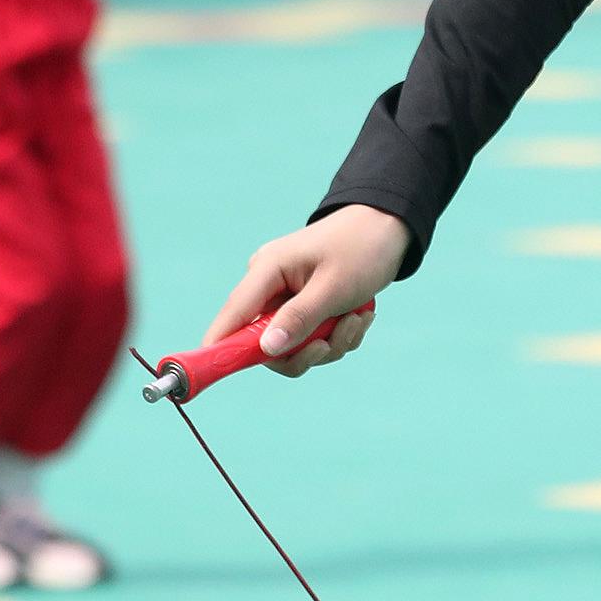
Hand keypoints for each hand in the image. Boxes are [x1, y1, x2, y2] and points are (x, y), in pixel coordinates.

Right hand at [207, 204, 409, 376]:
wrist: (389, 228)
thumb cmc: (361, 249)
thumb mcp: (334, 287)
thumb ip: (299, 319)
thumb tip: (266, 351)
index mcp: (267, 271)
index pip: (233, 315)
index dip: (219, 346)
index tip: (211, 372)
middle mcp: (270, 286)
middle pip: (267, 344)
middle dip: (308, 349)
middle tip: (336, 339)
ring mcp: (287, 298)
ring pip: (295, 346)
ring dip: (331, 342)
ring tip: (357, 318)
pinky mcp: (304, 307)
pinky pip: (313, 339)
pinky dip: (338, 335)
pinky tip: (359, 315)